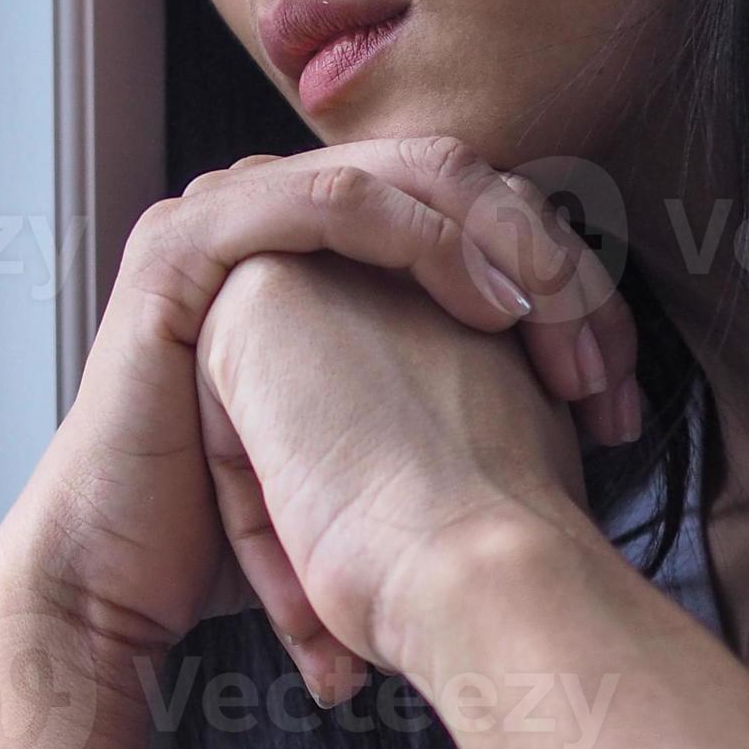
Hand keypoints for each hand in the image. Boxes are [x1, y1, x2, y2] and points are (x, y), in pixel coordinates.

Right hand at [0, 134, 636, 706]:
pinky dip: (423, 239)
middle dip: (552, 258)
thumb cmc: (257, 525)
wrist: (130, 577)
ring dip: (509, 242)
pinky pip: (332, 200)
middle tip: (604, 361)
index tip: (619, 386)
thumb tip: (580, 403)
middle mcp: (278, 209)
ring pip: (413, 172)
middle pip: (459, 177)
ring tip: (559, 331)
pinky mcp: (192, 245)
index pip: (475, 209)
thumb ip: (452, 391)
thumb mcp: (383, 443)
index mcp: (326, 244)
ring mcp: (229, 214)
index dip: (564, 279)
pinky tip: (488, 305)